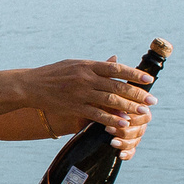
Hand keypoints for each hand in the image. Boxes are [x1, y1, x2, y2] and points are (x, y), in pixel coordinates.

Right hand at [30, 56, 154, 145]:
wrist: (31, 85)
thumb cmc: (54, 73)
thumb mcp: (75, 64)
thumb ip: (97, 65)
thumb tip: (116, 60)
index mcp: (88, 65)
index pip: (116, 69)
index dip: (134, 74)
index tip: (149, 80)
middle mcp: (86, 78)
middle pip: (117, 86)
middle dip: (137, 94)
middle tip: (152, 101)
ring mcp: (80, 94)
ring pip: (110, 101)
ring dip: (128, 108)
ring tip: (142, 113)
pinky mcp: (74, 107)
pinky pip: (97, 115)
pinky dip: (111, 119)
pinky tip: (123, 123)